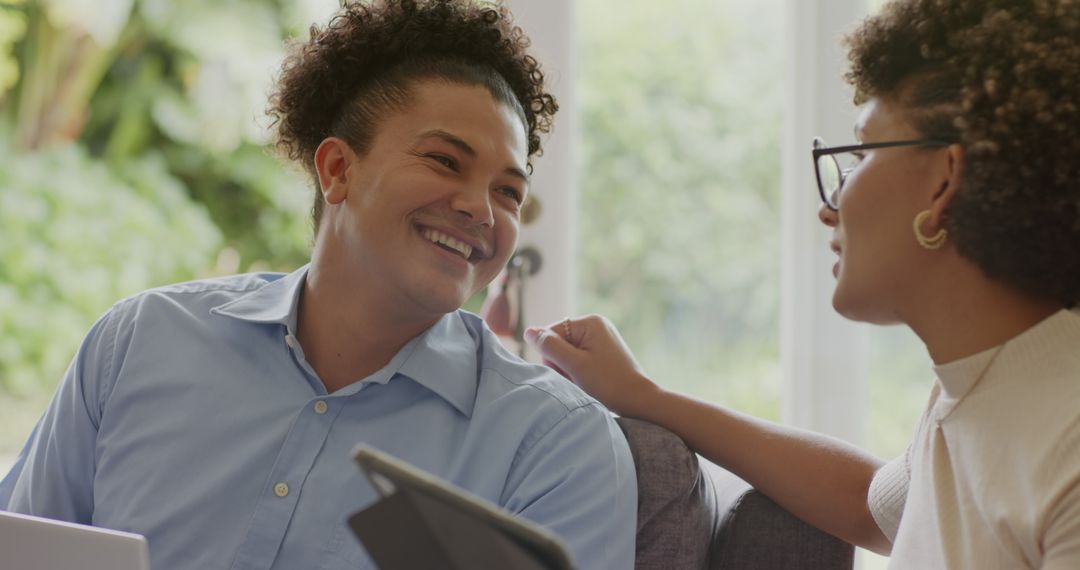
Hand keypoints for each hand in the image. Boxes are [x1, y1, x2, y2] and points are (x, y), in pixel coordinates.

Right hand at [525, 314, 659, 416]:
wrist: (639, 401)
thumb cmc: (608, 383)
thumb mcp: (574, 365)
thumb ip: (549, 346)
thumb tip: (529, 331)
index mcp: (590, 322)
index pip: (551, 334)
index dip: (552, 356)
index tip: (568, 372)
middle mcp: (596, 325)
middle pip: (560, 343)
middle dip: (562, 363)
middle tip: (577, 379)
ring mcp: (601, 338)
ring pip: (568, 353)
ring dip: (570, 370)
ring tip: (586, 382)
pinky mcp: (604, 352)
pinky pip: (580, 359)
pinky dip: (580, 372)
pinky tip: (591, 382)